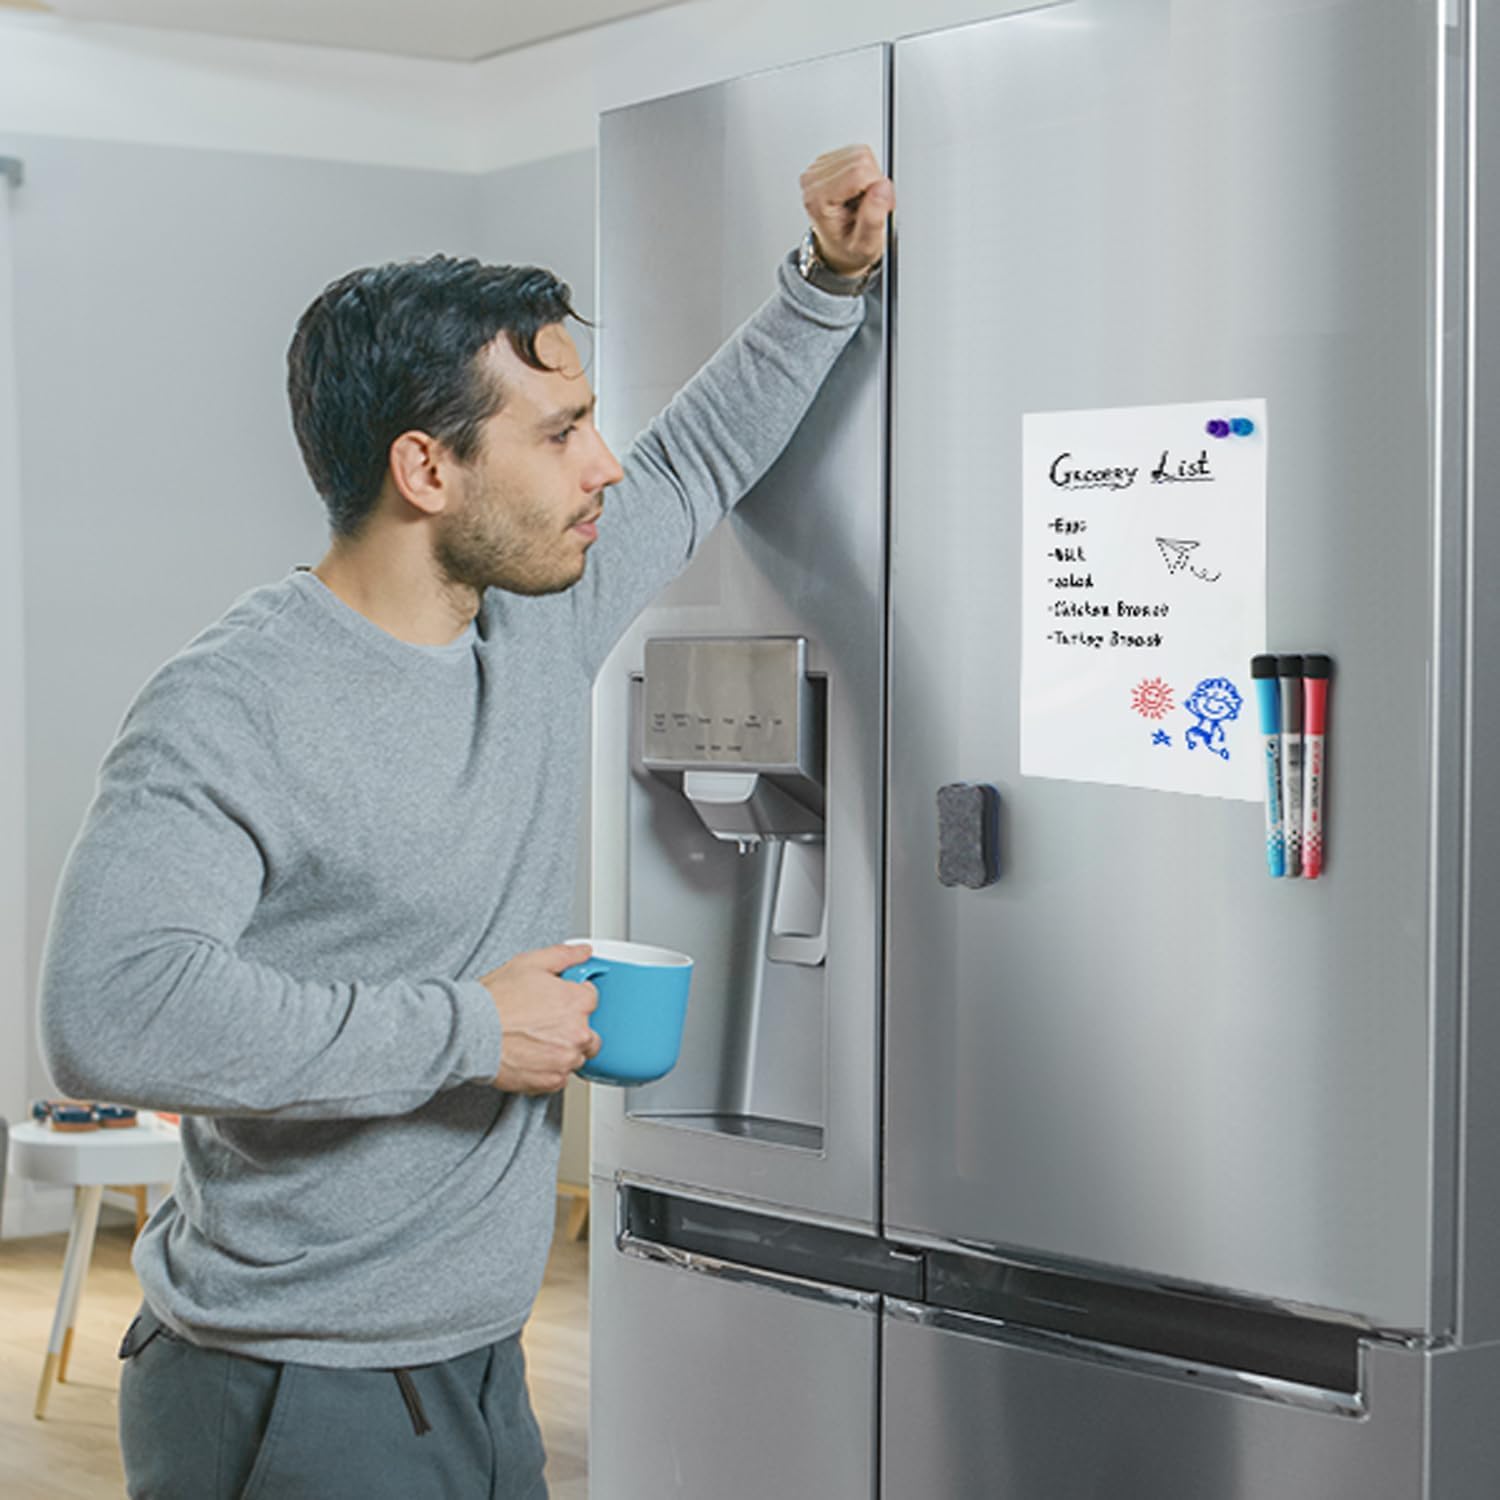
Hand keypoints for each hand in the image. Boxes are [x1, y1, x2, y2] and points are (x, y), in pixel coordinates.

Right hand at [479, 943, 599, 1094]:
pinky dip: (549, 1070)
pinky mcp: (551, 1081)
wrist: (469, 1033)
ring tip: (535, 1041)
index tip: (558, 1001)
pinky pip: (560, 1077)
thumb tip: (584, 952)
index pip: (592, 998)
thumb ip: (564, 955)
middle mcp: (577, 1033)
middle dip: (573, 1028)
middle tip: (546, 1024)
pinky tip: (531, 1057)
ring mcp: (565, 1059)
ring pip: (576, 1057)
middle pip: (590, 1032)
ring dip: (562, 1051)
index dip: (572, 997)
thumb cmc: (496, 1000)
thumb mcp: (529, 963)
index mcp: (576, 1002)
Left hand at [799, 144, 893, 276]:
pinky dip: (864, 171)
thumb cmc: (847, 246)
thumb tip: (882, 187)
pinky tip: (858, 190)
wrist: (836, 246)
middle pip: (860, 158)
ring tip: (862, 199)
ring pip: (860, 153)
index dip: (876, 187)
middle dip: (873, 181)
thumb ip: (873, 219)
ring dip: (869, 176)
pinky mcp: (826, 161)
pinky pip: (856, 153)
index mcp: (818, 200)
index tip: (875, 206)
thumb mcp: (865, 244)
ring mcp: (818, 169)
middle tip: (869, 204)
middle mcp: (814, 181)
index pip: (859, 171)